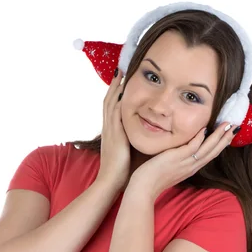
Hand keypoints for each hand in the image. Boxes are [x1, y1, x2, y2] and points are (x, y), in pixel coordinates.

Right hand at [95, 69, 129, 190]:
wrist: (110, 182)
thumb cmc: (120, 171)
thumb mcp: (125, 152)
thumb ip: (131, 142)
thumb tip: (142, 136)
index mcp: (111, 132)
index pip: (112, 108)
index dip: (115, 94)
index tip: (121, 81)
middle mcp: (108, 128)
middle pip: (109, 101)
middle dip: (114, 85)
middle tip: (119, 69)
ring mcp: (110, 130)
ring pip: (110, 104)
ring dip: (115, 88)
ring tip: (120, 74)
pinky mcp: (115, 134)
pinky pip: (115, 113)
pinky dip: (118, 101)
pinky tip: (123, 91)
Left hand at [128, 122, 237, 200]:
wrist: (144, 188)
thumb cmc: (153, 178)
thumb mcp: (171, 168)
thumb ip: (178, 159)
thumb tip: (180, 150)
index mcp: (191, 168)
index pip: (210, 155)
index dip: (220, 145)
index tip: (228, 135)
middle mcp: (192, 166)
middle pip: (213, 151)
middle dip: (225, 139)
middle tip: (235, 127)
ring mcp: (185, 163)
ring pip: (207, 149)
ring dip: (218, 137)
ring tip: (227, 125)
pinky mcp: (177, 159)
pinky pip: (192, 147)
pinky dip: (200, 138)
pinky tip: (205, 129)